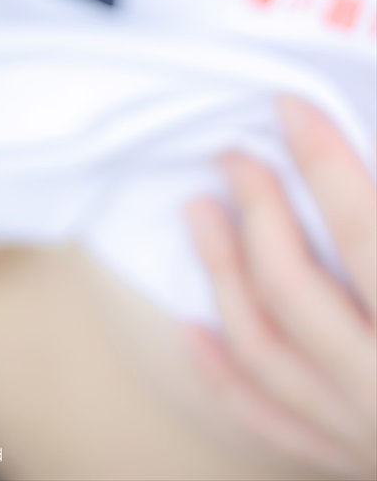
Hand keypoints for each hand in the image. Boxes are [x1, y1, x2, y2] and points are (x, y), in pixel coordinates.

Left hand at [186, 97, 376, 479]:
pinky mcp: (357, 463)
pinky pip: (272, 422)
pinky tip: (194, 330)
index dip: (323, 163)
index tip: (288, 107)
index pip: (364, 235)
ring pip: (267, 351)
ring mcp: (369, 437)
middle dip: (260, 210)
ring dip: (223, 275)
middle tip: (236, 155)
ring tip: (198, 210)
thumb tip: (374, 117)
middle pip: (297, 290)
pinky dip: (226, 376)